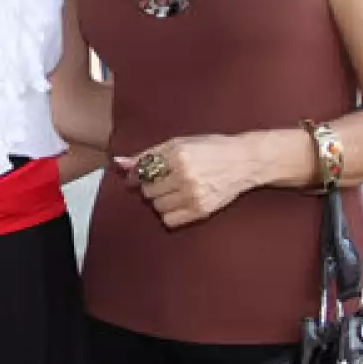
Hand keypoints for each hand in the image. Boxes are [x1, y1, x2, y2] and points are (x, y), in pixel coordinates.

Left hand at [115, 134, 258, 228]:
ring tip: (174, 190)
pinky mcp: (201, 211)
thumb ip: (148, 154)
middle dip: (150, 186)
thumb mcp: (179, 143)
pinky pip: (169, 220)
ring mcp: (193, 195)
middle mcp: (184, 175)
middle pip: (147, 190)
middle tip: (164, 180)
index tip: (136, 176)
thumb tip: (119, 163)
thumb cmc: (210, 148)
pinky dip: (169, 214)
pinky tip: (179, 203)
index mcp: (177, 154)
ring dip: (160, 200)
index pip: (142, 171)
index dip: (136, 175)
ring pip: (157, 206)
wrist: (243, 161)